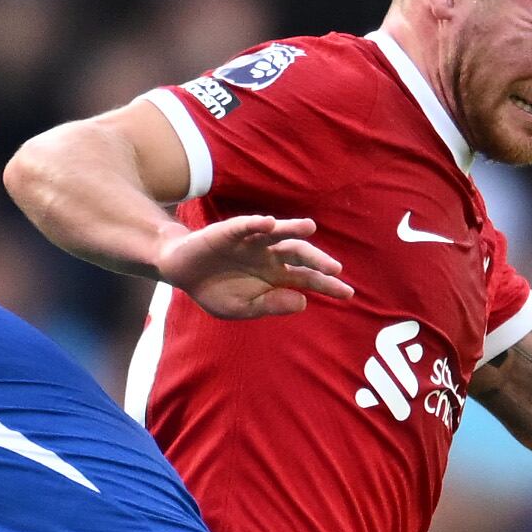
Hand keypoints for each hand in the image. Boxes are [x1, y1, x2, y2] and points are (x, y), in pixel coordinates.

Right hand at [154, 214, 354, 318]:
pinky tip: (269, 224)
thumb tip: (303, 301)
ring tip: (309, 227)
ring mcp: (252, 242)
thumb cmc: (215, 290)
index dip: (328, 285)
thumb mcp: (242, 308)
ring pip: (278, 234)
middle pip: (299, 254)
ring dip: (293, 229)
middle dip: (317, 260)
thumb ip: (271, 305)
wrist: (182, 271)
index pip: (308, 279)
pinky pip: (245, 226)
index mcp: (276, 276)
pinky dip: (256, 224)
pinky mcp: (230, 232)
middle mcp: (269, 256)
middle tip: (334, 269)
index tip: (348, 293)